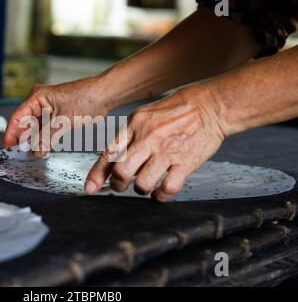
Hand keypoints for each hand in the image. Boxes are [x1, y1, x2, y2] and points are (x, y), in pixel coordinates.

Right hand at [3, 76, 111, 156]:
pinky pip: (45, 129)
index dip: (11, 134)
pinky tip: (44, 149)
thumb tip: (34, 152)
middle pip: (24, 123)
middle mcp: (39, 102)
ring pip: (35, 128)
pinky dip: (44, 139)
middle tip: (22, 155)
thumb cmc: (85, 99)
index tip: (8, 148)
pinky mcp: (56, 115)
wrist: (104, 95)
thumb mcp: (62, 122)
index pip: (17, 117)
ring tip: (34, 154)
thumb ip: (46, 138)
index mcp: (36, 98)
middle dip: (23, 139)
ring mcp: (48, 109)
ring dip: (34, 141)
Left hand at [85, 85, 226, 201]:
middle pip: (121, 172)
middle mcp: (148, 138)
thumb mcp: (145, 115)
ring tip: (144, 186)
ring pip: (141, 183)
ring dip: (140, 190)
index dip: (96, 174)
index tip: (90, 188)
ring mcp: (167, 151)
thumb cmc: (177, 110)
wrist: (211, 105)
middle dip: (118, 185)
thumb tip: (112, 160)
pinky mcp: (185, 163)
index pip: (109, 153)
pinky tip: (160, 192)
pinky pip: (167, 189)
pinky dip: (161, 196)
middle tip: (121, 186)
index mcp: (135, 124)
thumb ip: (128, 137)